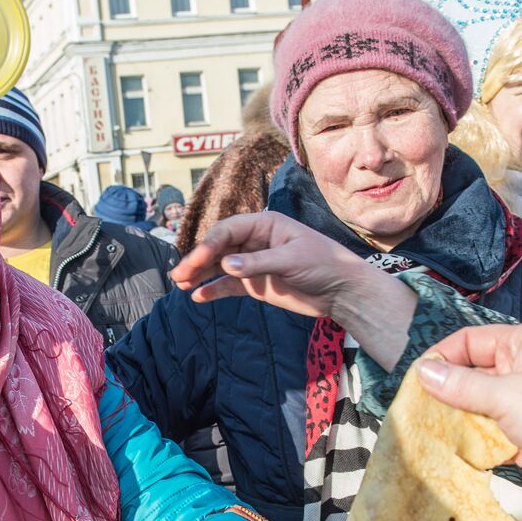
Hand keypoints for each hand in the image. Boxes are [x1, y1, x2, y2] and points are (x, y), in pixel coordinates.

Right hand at [171, 211, 416, 367]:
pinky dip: (213, 290)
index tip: (197, 261)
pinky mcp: (256, 284)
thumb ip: (258, 263)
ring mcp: (253, 263)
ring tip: (180, 285)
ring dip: (200, 275)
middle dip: (198, 260)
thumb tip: (226, 267)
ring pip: (219, 267)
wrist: (342, 291)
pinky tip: (198, 296)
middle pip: (219, 248)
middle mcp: (255, 241)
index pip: (228, 230)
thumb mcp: (292, 260)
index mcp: (264, 224)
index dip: (210, 244)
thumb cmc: (324, 264)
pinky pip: (228, 286)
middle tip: (179, 274)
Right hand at [415, 325, 521, 505]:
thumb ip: (462, 386)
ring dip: (456, 417)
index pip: (473, 341)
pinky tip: (449, 447)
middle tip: (416, 406)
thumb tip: (424, 373)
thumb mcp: (508, 394)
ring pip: (478, 407)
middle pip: (473, 375)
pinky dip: (471, 441)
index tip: (418, 376)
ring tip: (426, 427)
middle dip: (446, 390)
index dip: (444, 355)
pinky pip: (489, 434)